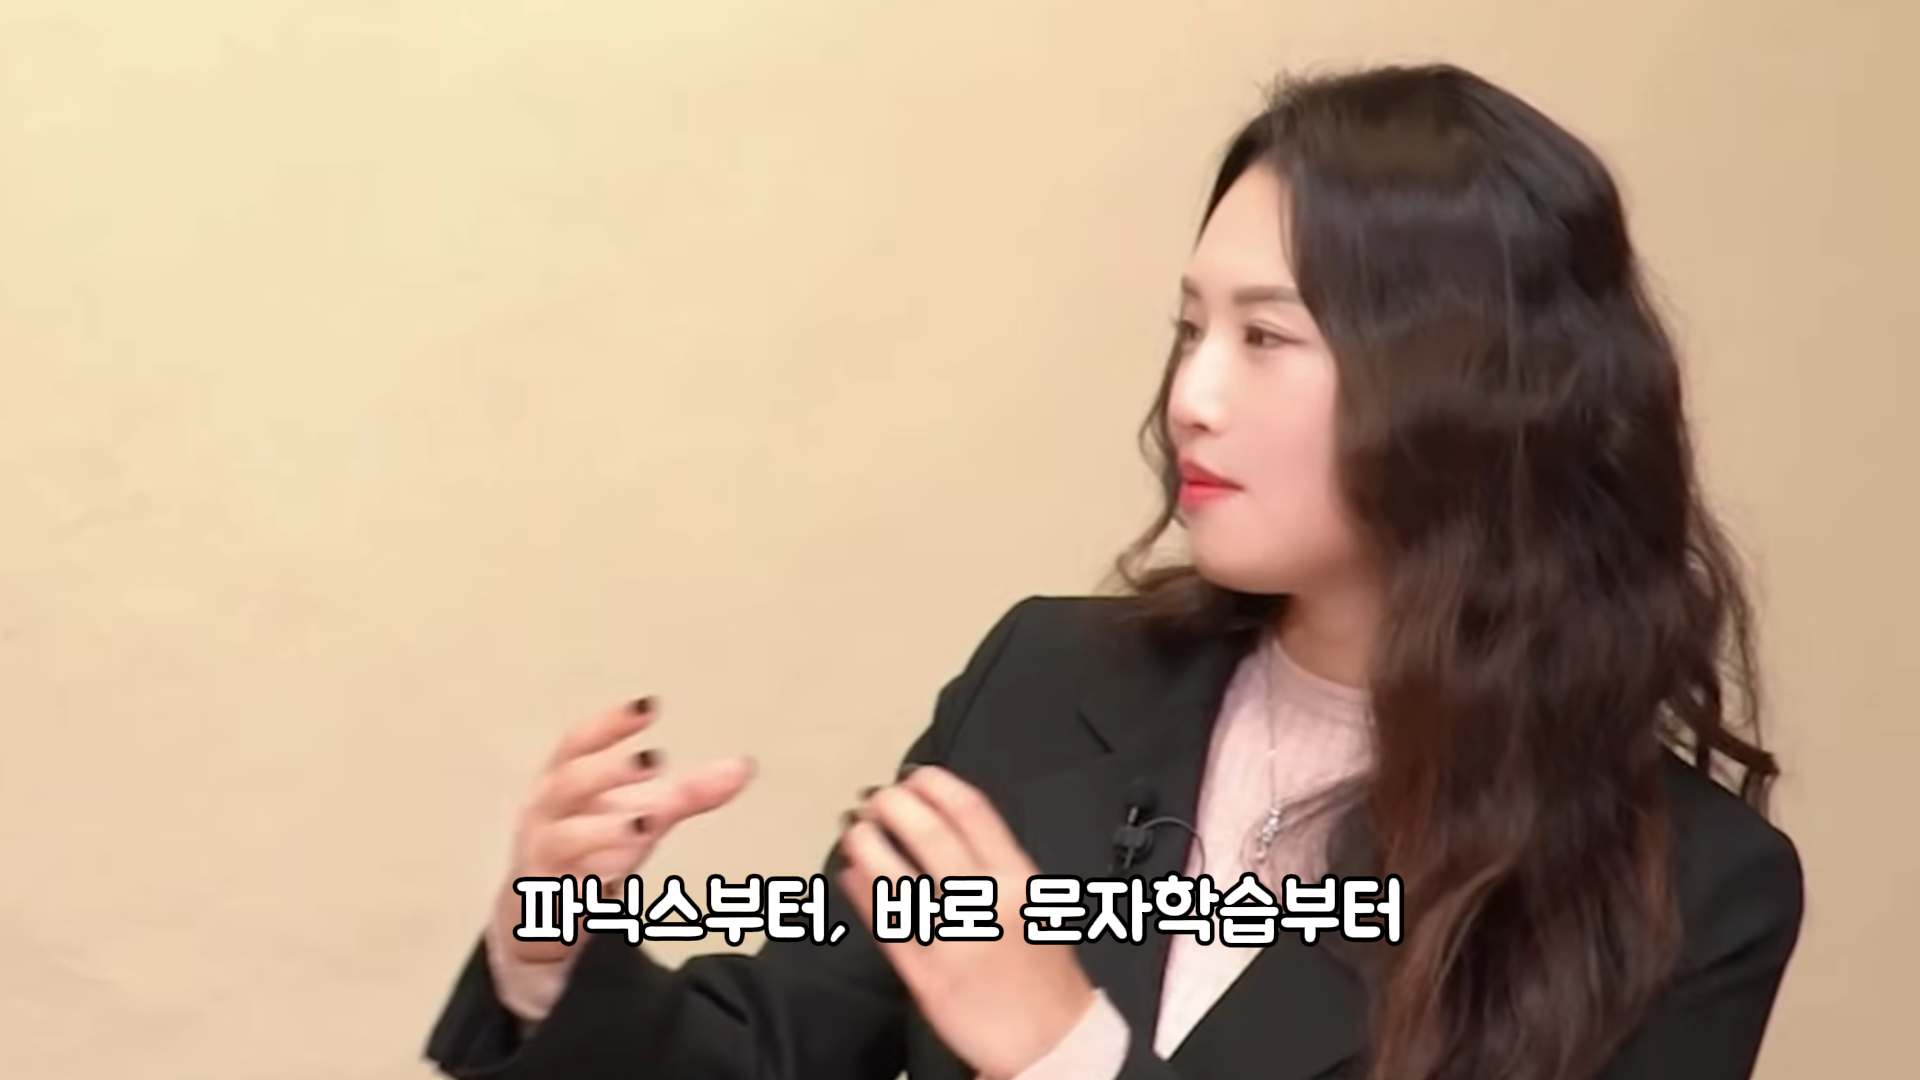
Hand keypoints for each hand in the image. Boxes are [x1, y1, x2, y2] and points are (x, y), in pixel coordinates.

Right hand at [488, 698, 754, 972]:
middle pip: (568, 783)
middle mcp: (545, 814)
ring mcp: (541, 858)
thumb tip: (743, 766)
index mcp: (562, 781)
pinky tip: (619, 878)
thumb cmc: (591, 847)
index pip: (577, 743)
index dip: (610, 723)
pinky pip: (566, 888)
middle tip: (653, 761)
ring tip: (646, 824)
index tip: (650, 706)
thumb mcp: (640, 814)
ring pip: (564, 838)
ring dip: (604, 830)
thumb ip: (688, 792)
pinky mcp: (546, 902)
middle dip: (609, 771)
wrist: (540, 914)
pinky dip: (593, 882)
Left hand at [838, 766, 1097, 1079]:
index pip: (974, 813)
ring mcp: (953, 939)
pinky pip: (886, 926)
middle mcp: (986, 903)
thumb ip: (993, 864)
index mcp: (1018, 880)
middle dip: (896, 807)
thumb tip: (942, 822)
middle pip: (933, 837)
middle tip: (876, 797)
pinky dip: (863, 894)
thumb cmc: (1042, 973)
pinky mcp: (926, 975)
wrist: (1051, 1042)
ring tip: (854, 829)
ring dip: (869, 844)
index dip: (937, 786)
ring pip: (901, 879)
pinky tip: (849, 875)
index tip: (914, 775)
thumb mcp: (1031, 903)